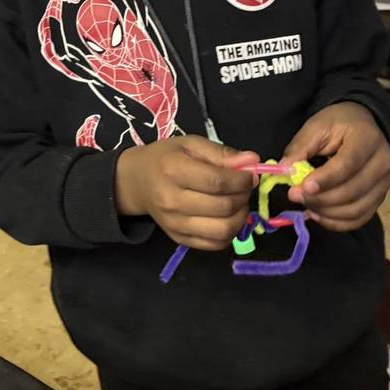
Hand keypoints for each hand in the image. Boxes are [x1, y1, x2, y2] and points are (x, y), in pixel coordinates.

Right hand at [115, 137, 258, 250]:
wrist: (137, 182)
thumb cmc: (166, 158)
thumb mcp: (191, 145)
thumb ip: (221, 153)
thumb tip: (252, 161)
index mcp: (173, 170)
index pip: (217, 181)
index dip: (241, 180)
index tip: (249, 175)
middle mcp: (172, 200)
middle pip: (223, 207)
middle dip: (243, 197)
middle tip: (244, 187)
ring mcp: (174, 224)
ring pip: (222, 230)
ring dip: (240, 217)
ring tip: (238, 203)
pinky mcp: (178, 239)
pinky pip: (214, 244)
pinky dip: (229, 233)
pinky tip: (227, 217)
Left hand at [281, 102, 389, 231]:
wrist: (362, 125)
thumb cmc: (337, 124)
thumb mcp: (316, 127)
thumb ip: (300, 148)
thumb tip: (285, 171)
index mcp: (367, 138)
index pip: (348, 164)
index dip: (325, 179)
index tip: (302, 187)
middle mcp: (382, 162)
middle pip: (353, 191)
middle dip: (321, 199)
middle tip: (295, 195)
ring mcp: (384, 183)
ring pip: (357, 209)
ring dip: (327, 213)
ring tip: (305, 205)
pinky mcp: (379, 197)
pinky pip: (360, 218)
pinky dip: (337, 222)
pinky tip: (318, 215)